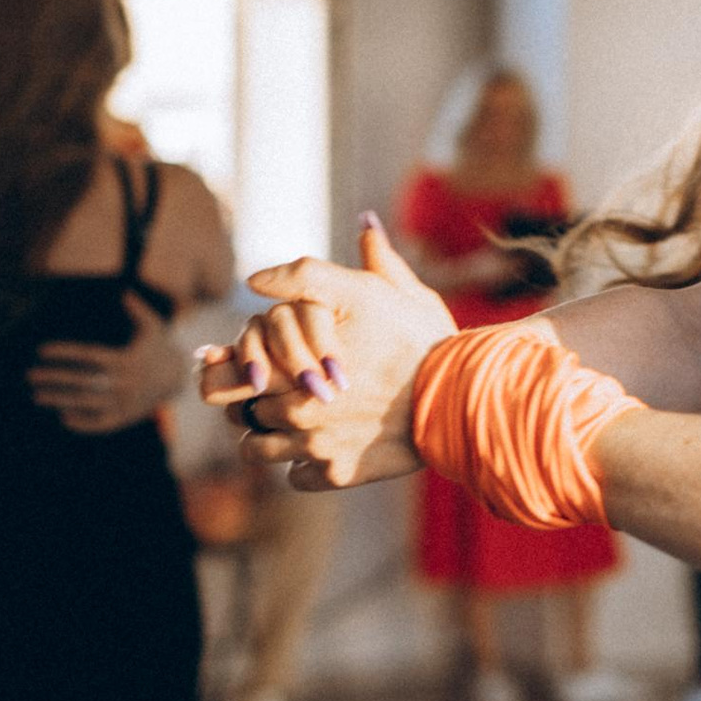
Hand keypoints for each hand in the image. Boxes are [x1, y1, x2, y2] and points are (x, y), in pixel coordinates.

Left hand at [30, 290, 183, 434]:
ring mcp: (125, 402)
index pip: (88, 356)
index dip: (63, 353)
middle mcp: (124, 383)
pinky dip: (82, 423)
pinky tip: (62, 417)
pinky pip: (100, 423)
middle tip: (29, 376)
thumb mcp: (153, 325)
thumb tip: (124, 292)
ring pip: (86, 403)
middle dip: (53, 378)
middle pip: (81, 381)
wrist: (179, 377)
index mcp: (126, 360)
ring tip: (37, 396)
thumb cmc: (158, 347)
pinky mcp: (126, 417)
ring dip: (59, 400)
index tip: (41, 351)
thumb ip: (138, 310)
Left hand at [198, 218, 458, 489]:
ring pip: (259, 449)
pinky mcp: (335, 472)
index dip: (238, 363)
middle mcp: (298, 400)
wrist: (463, 398)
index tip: (253, 366)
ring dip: (272, 438)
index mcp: (299, 356)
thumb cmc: (425, 341)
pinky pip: (296, 478)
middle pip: (243, 408)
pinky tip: (326, 448)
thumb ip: (367, 260)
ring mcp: (314, 441)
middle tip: (282, 392)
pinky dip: (304, 468)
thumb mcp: (392, 290)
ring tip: (299, 424)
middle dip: (258, 400)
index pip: (239, 363)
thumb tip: (363, 222)